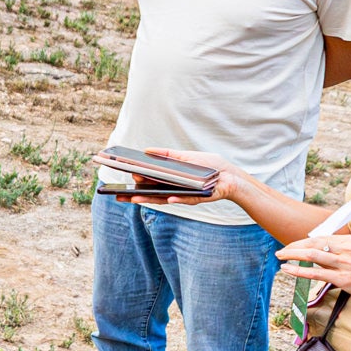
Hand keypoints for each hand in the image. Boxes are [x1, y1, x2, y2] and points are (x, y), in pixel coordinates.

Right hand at [114, 146, 241, 205]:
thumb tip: (147, 150)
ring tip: (134, 198)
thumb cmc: (209, 166)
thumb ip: (167, 155)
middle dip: (135, 193)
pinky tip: (167, 199)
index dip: (136, 180)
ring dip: (149, 200)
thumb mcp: (186, 157)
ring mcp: (184, 195)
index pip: (149, 181)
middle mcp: (174, 189)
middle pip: (151, 192)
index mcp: (170, 178)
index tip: (124, 177)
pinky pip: (184, 200)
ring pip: (163, 199)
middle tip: (120, 193)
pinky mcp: (196, 199)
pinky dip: (176, 200)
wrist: (230, 176)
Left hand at [275, 231, 350, 309]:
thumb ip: (344, 251)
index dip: (305, 241)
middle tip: (282, 250)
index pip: (323, 238)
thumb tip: (323, 254)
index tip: (295, 245)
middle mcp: (349, 249)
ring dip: (293, 255)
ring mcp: (346, 264)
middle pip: (314, 244)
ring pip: (312, 256)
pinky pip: (316, 274)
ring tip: (281, 256)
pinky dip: (298, 271)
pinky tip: (287, 269)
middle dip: (295, 246)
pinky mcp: (345, 279)